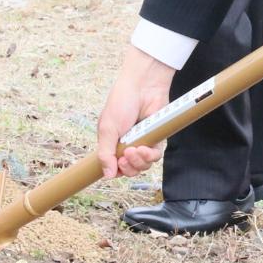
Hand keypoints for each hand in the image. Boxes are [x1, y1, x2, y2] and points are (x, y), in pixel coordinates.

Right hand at [96, 46, 179, 177]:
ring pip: (143, 165)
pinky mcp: (156, 138)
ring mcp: (143, 142)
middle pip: (131, 170)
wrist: (143, 86)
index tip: (117, 165)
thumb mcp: (107, 129)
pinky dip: (150, 156)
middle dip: (128, 167)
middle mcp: (128, 145)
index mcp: (113, 143)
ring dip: (139, 161)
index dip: (117, 171)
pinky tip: (145, 148)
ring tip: (135, 150)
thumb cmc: (121, 102)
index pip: (115, 167)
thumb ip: (106, 154)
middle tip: (125, 156)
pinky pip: (155, 156)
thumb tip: (108, 176)